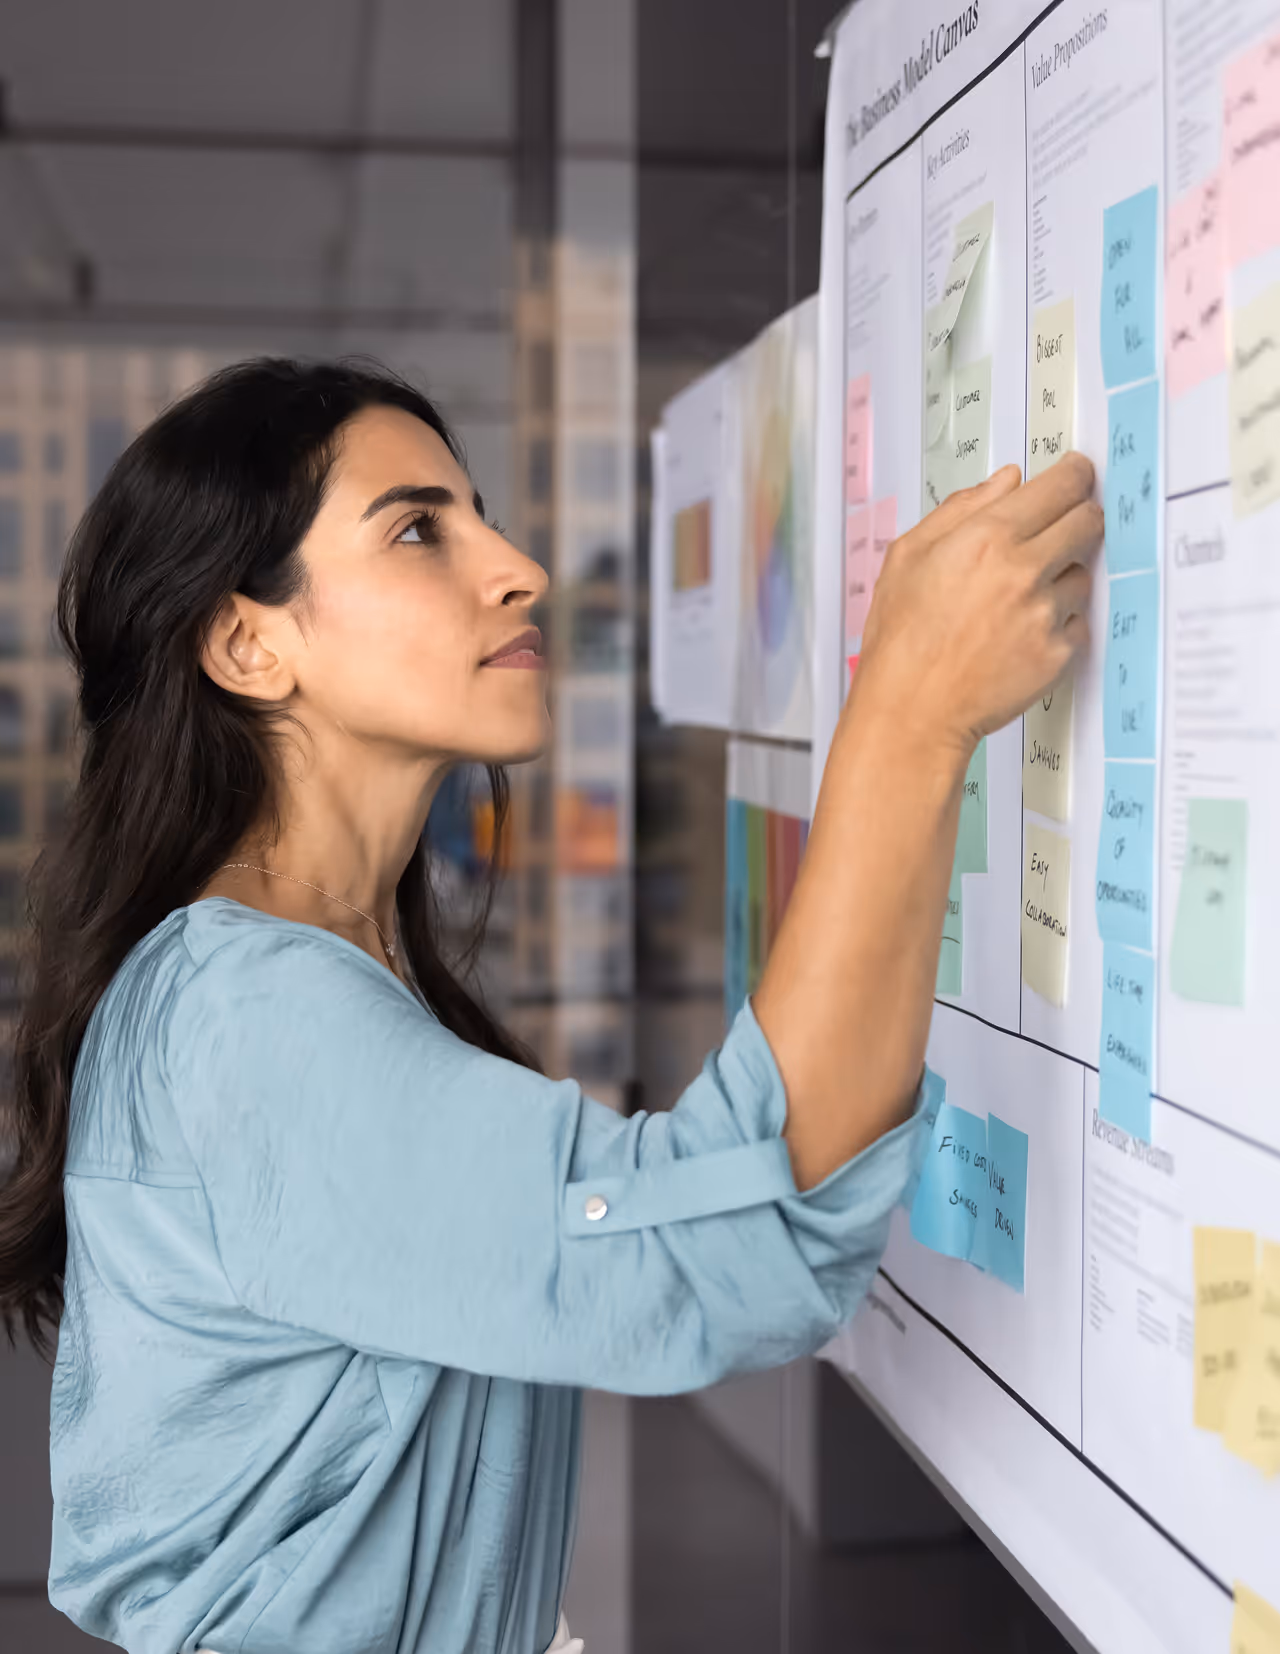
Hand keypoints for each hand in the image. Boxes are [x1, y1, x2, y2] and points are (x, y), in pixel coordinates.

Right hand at [853, 453, 1101, 760]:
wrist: (912, 709)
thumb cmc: (903, 638)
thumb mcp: (908, 556)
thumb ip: (961, 508)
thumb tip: (1006, 482)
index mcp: (986, 537)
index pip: (1060, 486)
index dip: (1074, 474)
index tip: (1076, 474)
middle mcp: (1024, 570)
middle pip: (1087, 521)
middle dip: (1078, 517)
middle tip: (1061, 528)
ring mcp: (1046, 613)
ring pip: (1083, 574)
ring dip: (1063, 577)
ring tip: (1019, 601)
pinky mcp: (1059, 653)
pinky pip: (1077, 622)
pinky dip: (1058, 624)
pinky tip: (1020, 635)